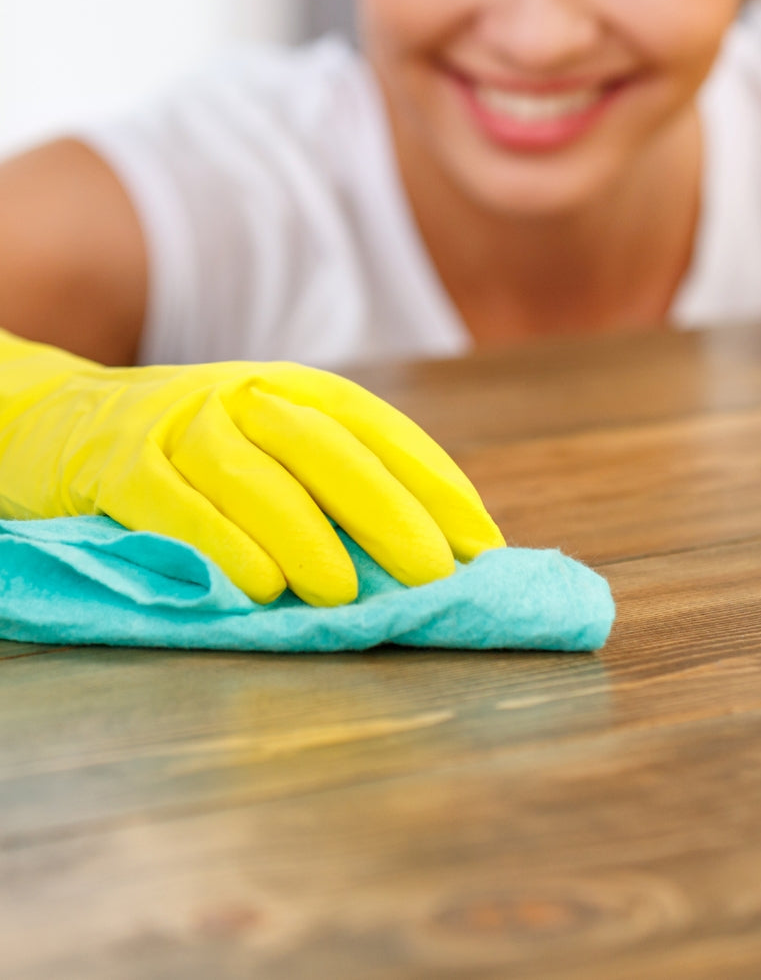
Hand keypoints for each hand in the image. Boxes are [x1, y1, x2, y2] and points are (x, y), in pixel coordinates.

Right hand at [0, 336, 502, 604]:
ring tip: (344, 593)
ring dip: (305, 535)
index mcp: (298, 389)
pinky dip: (220, 543)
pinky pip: (174, 503)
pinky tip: (259, 586)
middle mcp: (247, 394)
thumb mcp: (272, 447)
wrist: (60, 420)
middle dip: (388, 511)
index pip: (382, 430)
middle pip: (328, 448)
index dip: (435, 484)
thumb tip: (433, 554)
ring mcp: (181, 423)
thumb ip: (337, 486)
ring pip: (254, 475)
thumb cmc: (197, 454)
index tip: (480, 544)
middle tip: (430, 573)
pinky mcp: (119, 463)